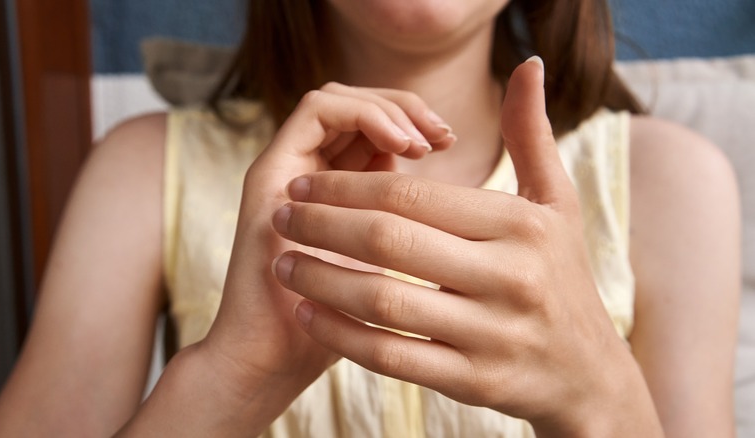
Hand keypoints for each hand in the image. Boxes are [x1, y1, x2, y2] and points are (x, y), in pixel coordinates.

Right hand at [197, 83, 455, 412]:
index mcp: (340, 190)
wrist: (278, 359)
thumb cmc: (348, 325)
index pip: (377, 125)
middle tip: (444, 136)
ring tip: (423, 142)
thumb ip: (418, 229)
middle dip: (408, 109)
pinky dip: (362, 115)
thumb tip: (470, 202)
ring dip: (388, 108)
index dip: (417, 121)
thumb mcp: (399, 267)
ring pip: (339, 98)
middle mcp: (310, 172)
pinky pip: (316, 111)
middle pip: (358, 105)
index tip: (452, 143)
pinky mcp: (269, 171)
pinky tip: (400, 146)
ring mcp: (288, 169)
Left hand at [270, 59, 661, 434]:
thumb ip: (531, 135)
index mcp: (520, 225)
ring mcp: (491, 335)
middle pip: (391, 240)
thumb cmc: (562, 275)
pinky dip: (340, 334)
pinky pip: (390, 355)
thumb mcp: (557, 202)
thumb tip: (526, 66)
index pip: (414, 195)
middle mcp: (509, 277)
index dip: (348, 185)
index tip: (304, 184)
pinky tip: (307, 314)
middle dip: (322, 224)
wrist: (587, 373)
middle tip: (281, 215)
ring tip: (282, 261)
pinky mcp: (473, 382)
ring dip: (319, 278)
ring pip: (382, 300)